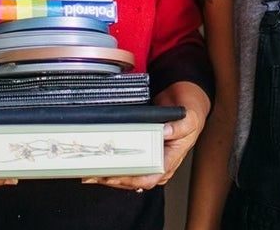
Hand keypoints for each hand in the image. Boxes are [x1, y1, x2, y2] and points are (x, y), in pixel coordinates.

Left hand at [82, 82, 208, 191]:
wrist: (185, 100)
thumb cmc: (189, 112)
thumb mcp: (189, 117)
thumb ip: (179, 126)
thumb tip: (164, 131)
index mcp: (170, 160)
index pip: (148, 178)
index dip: (129, 179)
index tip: (113, 175)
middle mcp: (159, 162)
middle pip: (133, 179)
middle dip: (112, 179)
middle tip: (94, 173)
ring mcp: (149, 156)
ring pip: (127, 173)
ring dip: (108, 174)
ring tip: (90, 171)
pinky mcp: (141, 147)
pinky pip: (125, 160)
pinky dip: (111, 162)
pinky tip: (99, 161)